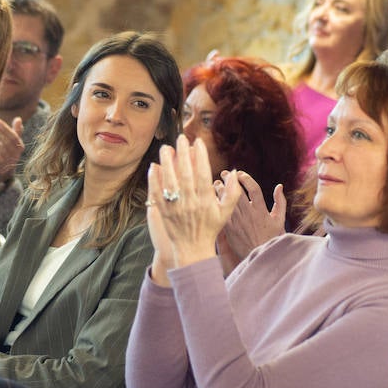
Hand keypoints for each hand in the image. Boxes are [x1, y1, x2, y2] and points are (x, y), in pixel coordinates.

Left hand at [0, 117, 25, 183]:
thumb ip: (17, 130)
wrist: (5, 171)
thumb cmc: (10, 151)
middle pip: (6, 143)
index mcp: (19, 147)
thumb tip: (18, 119)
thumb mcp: (15, 141)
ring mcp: (7, 162)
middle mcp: (15, 155)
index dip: (6, 129)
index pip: (14, 137)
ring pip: (0, 150)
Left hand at [146, 136, 239, 278]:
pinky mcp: (163, 212)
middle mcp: (190, 203)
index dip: (200, 156)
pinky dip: (154, 180)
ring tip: (166, 148)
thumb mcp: (226, 212)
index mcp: (206, 201)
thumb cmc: (211, 228)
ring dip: (167, 163)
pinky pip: (157, 193)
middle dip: (183, 154)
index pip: (203, 174)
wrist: (193, 248)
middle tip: (181, 138)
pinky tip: (154, 167)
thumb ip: (232, 192)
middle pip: (186, 174)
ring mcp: (175, 208)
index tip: (198, 142)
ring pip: (170, 181)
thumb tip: (234, 172)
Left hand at [217, 171, 285, 271]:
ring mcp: (238, 221)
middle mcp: (248, 214)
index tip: (240, 173)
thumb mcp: (279, 220)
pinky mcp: (229, 229)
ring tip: (216, 183)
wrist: (259, 255)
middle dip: (229, 180)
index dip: (246, 178)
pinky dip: (215, 204)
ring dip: (220, 190)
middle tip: (224, 174)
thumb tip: (279, 186)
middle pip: (237, 192)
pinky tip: (211, 198)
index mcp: (261, 210)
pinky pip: (220, 213)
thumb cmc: (271, 238)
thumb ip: (280, 202)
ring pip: (226, 201)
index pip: (253, 188)